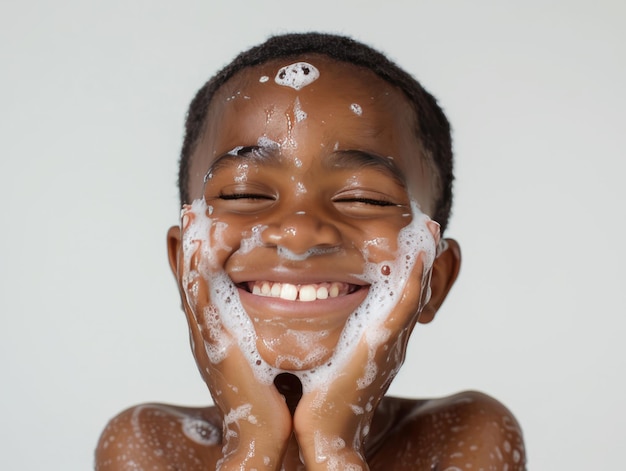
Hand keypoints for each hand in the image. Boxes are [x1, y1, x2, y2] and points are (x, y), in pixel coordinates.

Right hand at [178, 208, 291, 469]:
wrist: (260, 435)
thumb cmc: (267, 398)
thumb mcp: (264, 357)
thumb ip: (265, 334)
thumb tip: (286, 313)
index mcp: (217, 334)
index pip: (204, 288)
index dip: (197, 259)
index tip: (199, 229)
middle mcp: (206, 332)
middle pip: (190, 281)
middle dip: (186, 247)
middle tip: (187, 213)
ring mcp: (208, 337)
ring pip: (190, 286)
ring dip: (187, 252)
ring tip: (187, 220)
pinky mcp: (216, 344)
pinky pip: (200, 301)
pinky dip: (194, 275)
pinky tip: (195, 250)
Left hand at [293, 222, 439, 469]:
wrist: (324, 433)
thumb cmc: (319, 400)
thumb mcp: (325, 359)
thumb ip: (327, 338)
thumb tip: (304, 312)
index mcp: (378, 342)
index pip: (397, 299)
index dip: (407, 272)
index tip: (411, 243)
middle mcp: (391, 340)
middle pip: (412, 292)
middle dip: (422, 260)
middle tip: (430, 228)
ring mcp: (390, 342)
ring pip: (412, 294)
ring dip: (423, 262)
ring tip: (430, 232)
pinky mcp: (381, 346)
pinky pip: (402, 308)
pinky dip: (413, 283)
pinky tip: (419, 259)